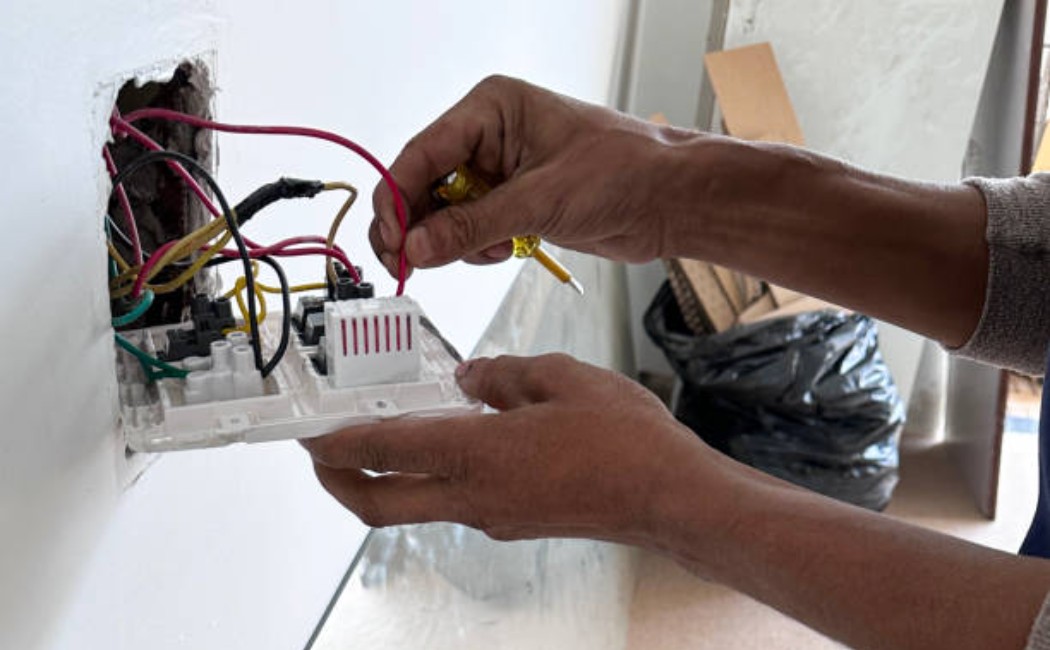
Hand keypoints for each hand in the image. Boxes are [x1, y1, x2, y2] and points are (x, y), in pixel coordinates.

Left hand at [301, 353, 721, 545]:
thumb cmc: (625, 442)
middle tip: (323, 454)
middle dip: (339, 480)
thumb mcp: (561, 378)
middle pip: (380, 501)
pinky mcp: (514, 520)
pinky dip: (438, 474)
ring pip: (417, 502)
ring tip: (390, 435)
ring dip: (391, 474)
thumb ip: (504, 373)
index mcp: (477, 454)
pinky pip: (457, 499)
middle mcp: (474, 496)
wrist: (669, 498)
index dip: (336, 442)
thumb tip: (474, 376)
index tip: (309, 435)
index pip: (384, 449)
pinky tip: (460, 440)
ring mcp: (493, 515)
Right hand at [370, 75, 691, 276]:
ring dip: (453, 240)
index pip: (423, 154)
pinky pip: (471, 229)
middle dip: (418, 226)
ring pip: (445, 212)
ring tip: (484, 250)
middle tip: (407, 263)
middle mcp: (489, 136)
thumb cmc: (624, 171)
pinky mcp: (514, 202)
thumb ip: (471, 227)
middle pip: (425, 185)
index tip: (392, 240)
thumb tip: (416, 248)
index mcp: (491, 109)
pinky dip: (477, 247)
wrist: (669, 200)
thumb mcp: (540, 200)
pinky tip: (503, 250)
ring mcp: (500, 171)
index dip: (399, 199)